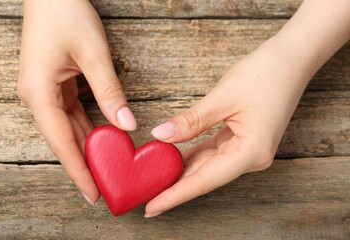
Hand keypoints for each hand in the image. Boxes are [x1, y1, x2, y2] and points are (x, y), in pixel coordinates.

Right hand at [17, 0, 136, 204]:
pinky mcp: (54, 86)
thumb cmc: (67, 14)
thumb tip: (126, 123)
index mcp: (39, 93)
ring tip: (106, 171)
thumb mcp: (93, 55)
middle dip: (85, 165)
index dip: (79, 171)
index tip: (94, 194)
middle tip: (106, 189)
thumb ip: (109, 92)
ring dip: (87, 150)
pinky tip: (102, 141)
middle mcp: (37, 98)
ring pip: (68, 130)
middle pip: (64, 141)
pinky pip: (71, 116)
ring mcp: (44, 93)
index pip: (62, 143)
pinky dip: (87, 130)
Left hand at [145, 0, 349, 216]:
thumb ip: (191, 121)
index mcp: (251, 152)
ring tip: (154, 179)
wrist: (289, 61)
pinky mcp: (242, 140)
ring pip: (208, 166)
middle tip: (145, 194)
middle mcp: (251, 158)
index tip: (152, 207)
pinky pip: (213, 153)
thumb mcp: (222, 98)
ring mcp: (248, 150)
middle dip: (174, 186)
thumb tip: (160, 136)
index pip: (205, 180)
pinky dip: (192, 156)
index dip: (176, 195)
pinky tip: (173, 158)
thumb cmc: (263, 75)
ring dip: (182, 172)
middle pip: (206, 177)